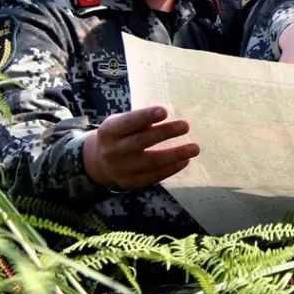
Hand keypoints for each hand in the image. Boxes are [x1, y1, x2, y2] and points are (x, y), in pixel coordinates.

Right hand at [82, 107, 198, 190]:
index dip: (146, 117)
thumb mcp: (122, 123)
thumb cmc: (120, 135)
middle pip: (141, 142)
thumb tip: (170, 116)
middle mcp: (112, 151)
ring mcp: (120, 169)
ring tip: (194, 148)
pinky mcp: (129, 182)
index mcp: (109, 131)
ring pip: (150, 162)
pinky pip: (153, 177)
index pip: (129, 123)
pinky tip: (185, 161)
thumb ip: (141, 121)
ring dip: (175, 155)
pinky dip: (170, 169)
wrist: (99, 162)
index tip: (164, 111)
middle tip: (185, 126)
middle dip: (164, 133)